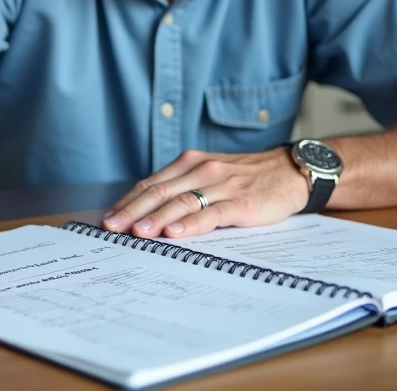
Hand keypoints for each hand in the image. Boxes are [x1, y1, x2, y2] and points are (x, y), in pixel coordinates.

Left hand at [102, 148, 308, 238]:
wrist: (289, 172)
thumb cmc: (246, 178)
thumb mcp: (210, 175)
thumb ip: (183, 188)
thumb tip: (146, 212)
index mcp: (190, 163)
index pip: (151, 184)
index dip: (127, 202)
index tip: (107, 218)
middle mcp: (202, 170)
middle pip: (159, 192)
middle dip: (132, 211)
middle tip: (111, 227)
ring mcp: (222, 185)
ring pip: (181, 201)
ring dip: (156, 218)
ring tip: (137, 232)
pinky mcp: (241, 202)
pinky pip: (212, 213)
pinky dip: (191, 223)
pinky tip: (175, 232)